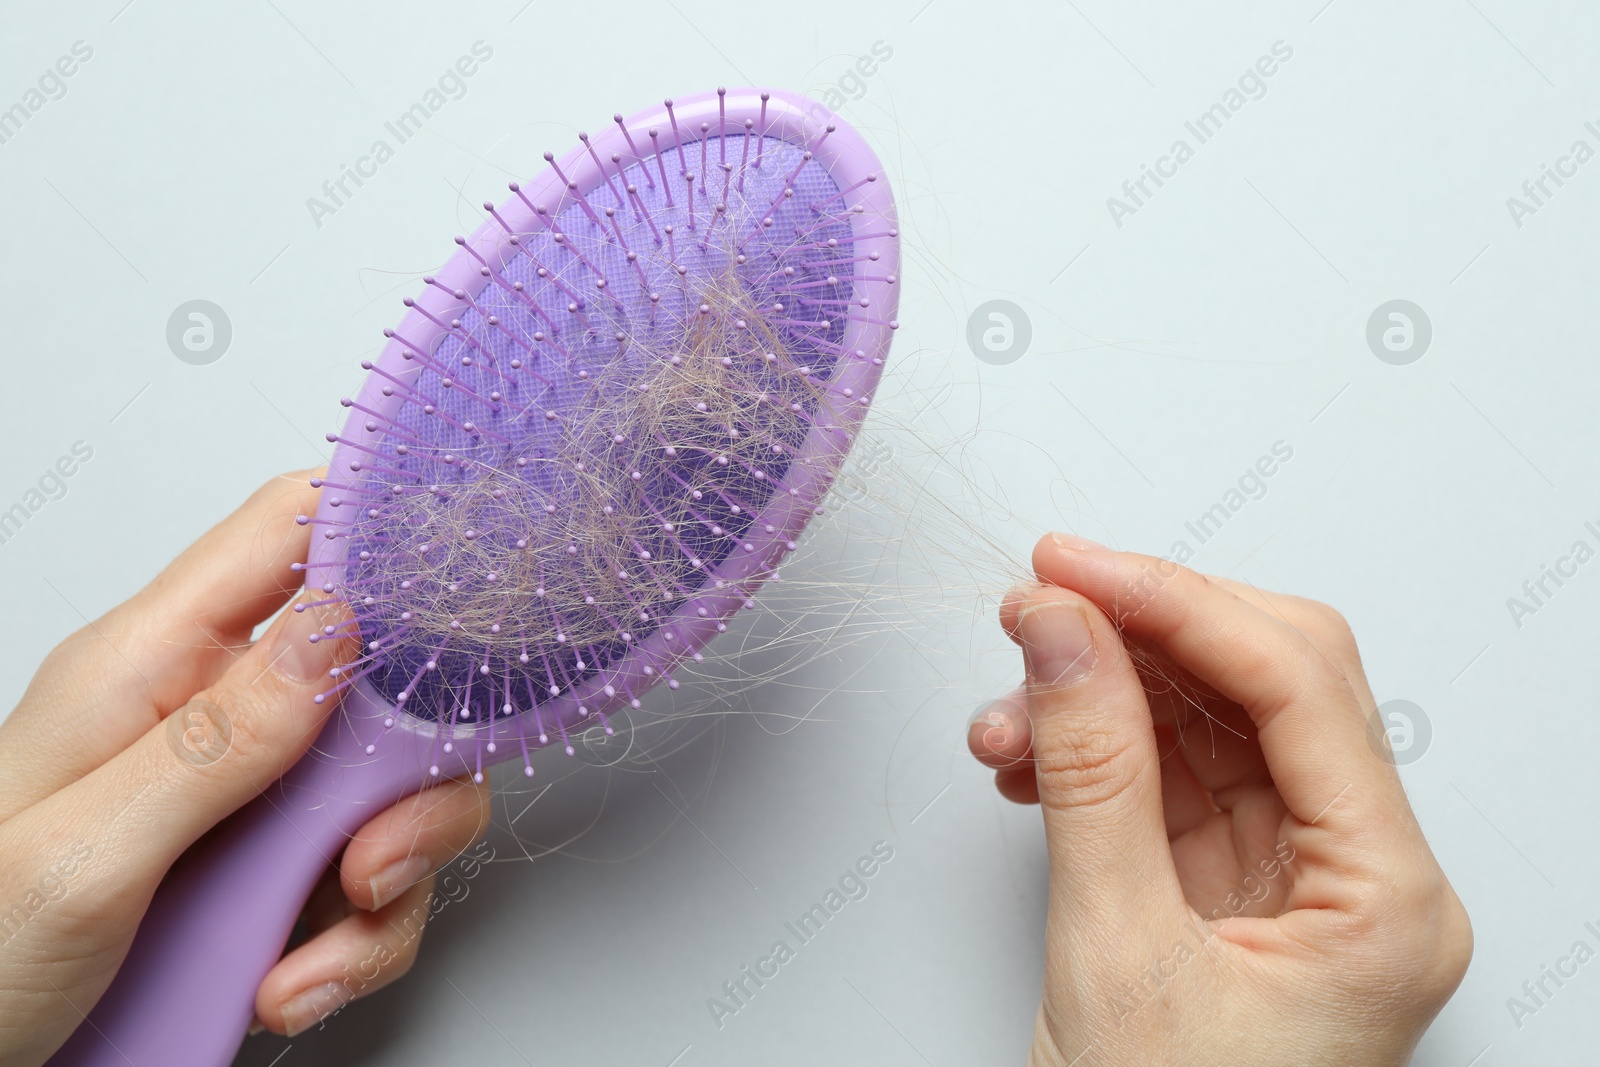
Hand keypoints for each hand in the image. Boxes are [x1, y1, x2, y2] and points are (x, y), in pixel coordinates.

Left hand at [0, 471, 490, 1065]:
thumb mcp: (79, 855)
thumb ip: (216, 741)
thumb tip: (336, 629)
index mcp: (150, 664)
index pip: (286, 533)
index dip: (382, 528)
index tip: (468, 576)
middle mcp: (212, 716)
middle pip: (379, 683)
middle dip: (409, 777)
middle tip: (372, 855)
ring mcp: (249, 797)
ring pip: (390, 794)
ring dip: (388, 880)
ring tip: (317, 953)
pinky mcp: (269, 872)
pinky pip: (367, 884)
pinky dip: (354, 944)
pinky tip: (289, 983)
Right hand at [967, 534, 1471, 1066]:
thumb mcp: (1115, 953)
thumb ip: (1090, 773)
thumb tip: (1062, 630)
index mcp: (1385, 899)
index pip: (1299, 686)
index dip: (1178, 603)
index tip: (1074, 566)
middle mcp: (1359, 876)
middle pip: (1268, 682)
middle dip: (1142, 632)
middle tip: (1040, 601)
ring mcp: (1296, 879)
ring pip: (1209, 722)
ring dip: (1100, 695)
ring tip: (1008, 711)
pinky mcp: (1231, 888)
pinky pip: (1169, 776)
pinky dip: (1093, 751)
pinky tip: (1029, 757)